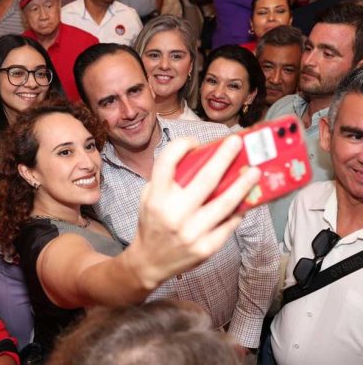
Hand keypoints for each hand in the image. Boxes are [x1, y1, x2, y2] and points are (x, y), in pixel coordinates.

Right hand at [129, 136, 260, 288]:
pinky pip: (228, 225)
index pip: (168, 162)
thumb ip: (168, 180)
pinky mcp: (206, 248)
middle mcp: (174, 214)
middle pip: (205, 179)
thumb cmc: (152, 223)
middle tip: (236, 143)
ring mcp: (192, 233)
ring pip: (225, 204)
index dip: (182, 145)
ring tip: (254, 171)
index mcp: (156, 198)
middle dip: (224, 157)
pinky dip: (239, 210)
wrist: (149, 262)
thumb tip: (200, 159)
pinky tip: (247, 199)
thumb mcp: (149, 197)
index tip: (194, 141)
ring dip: (243, 184)